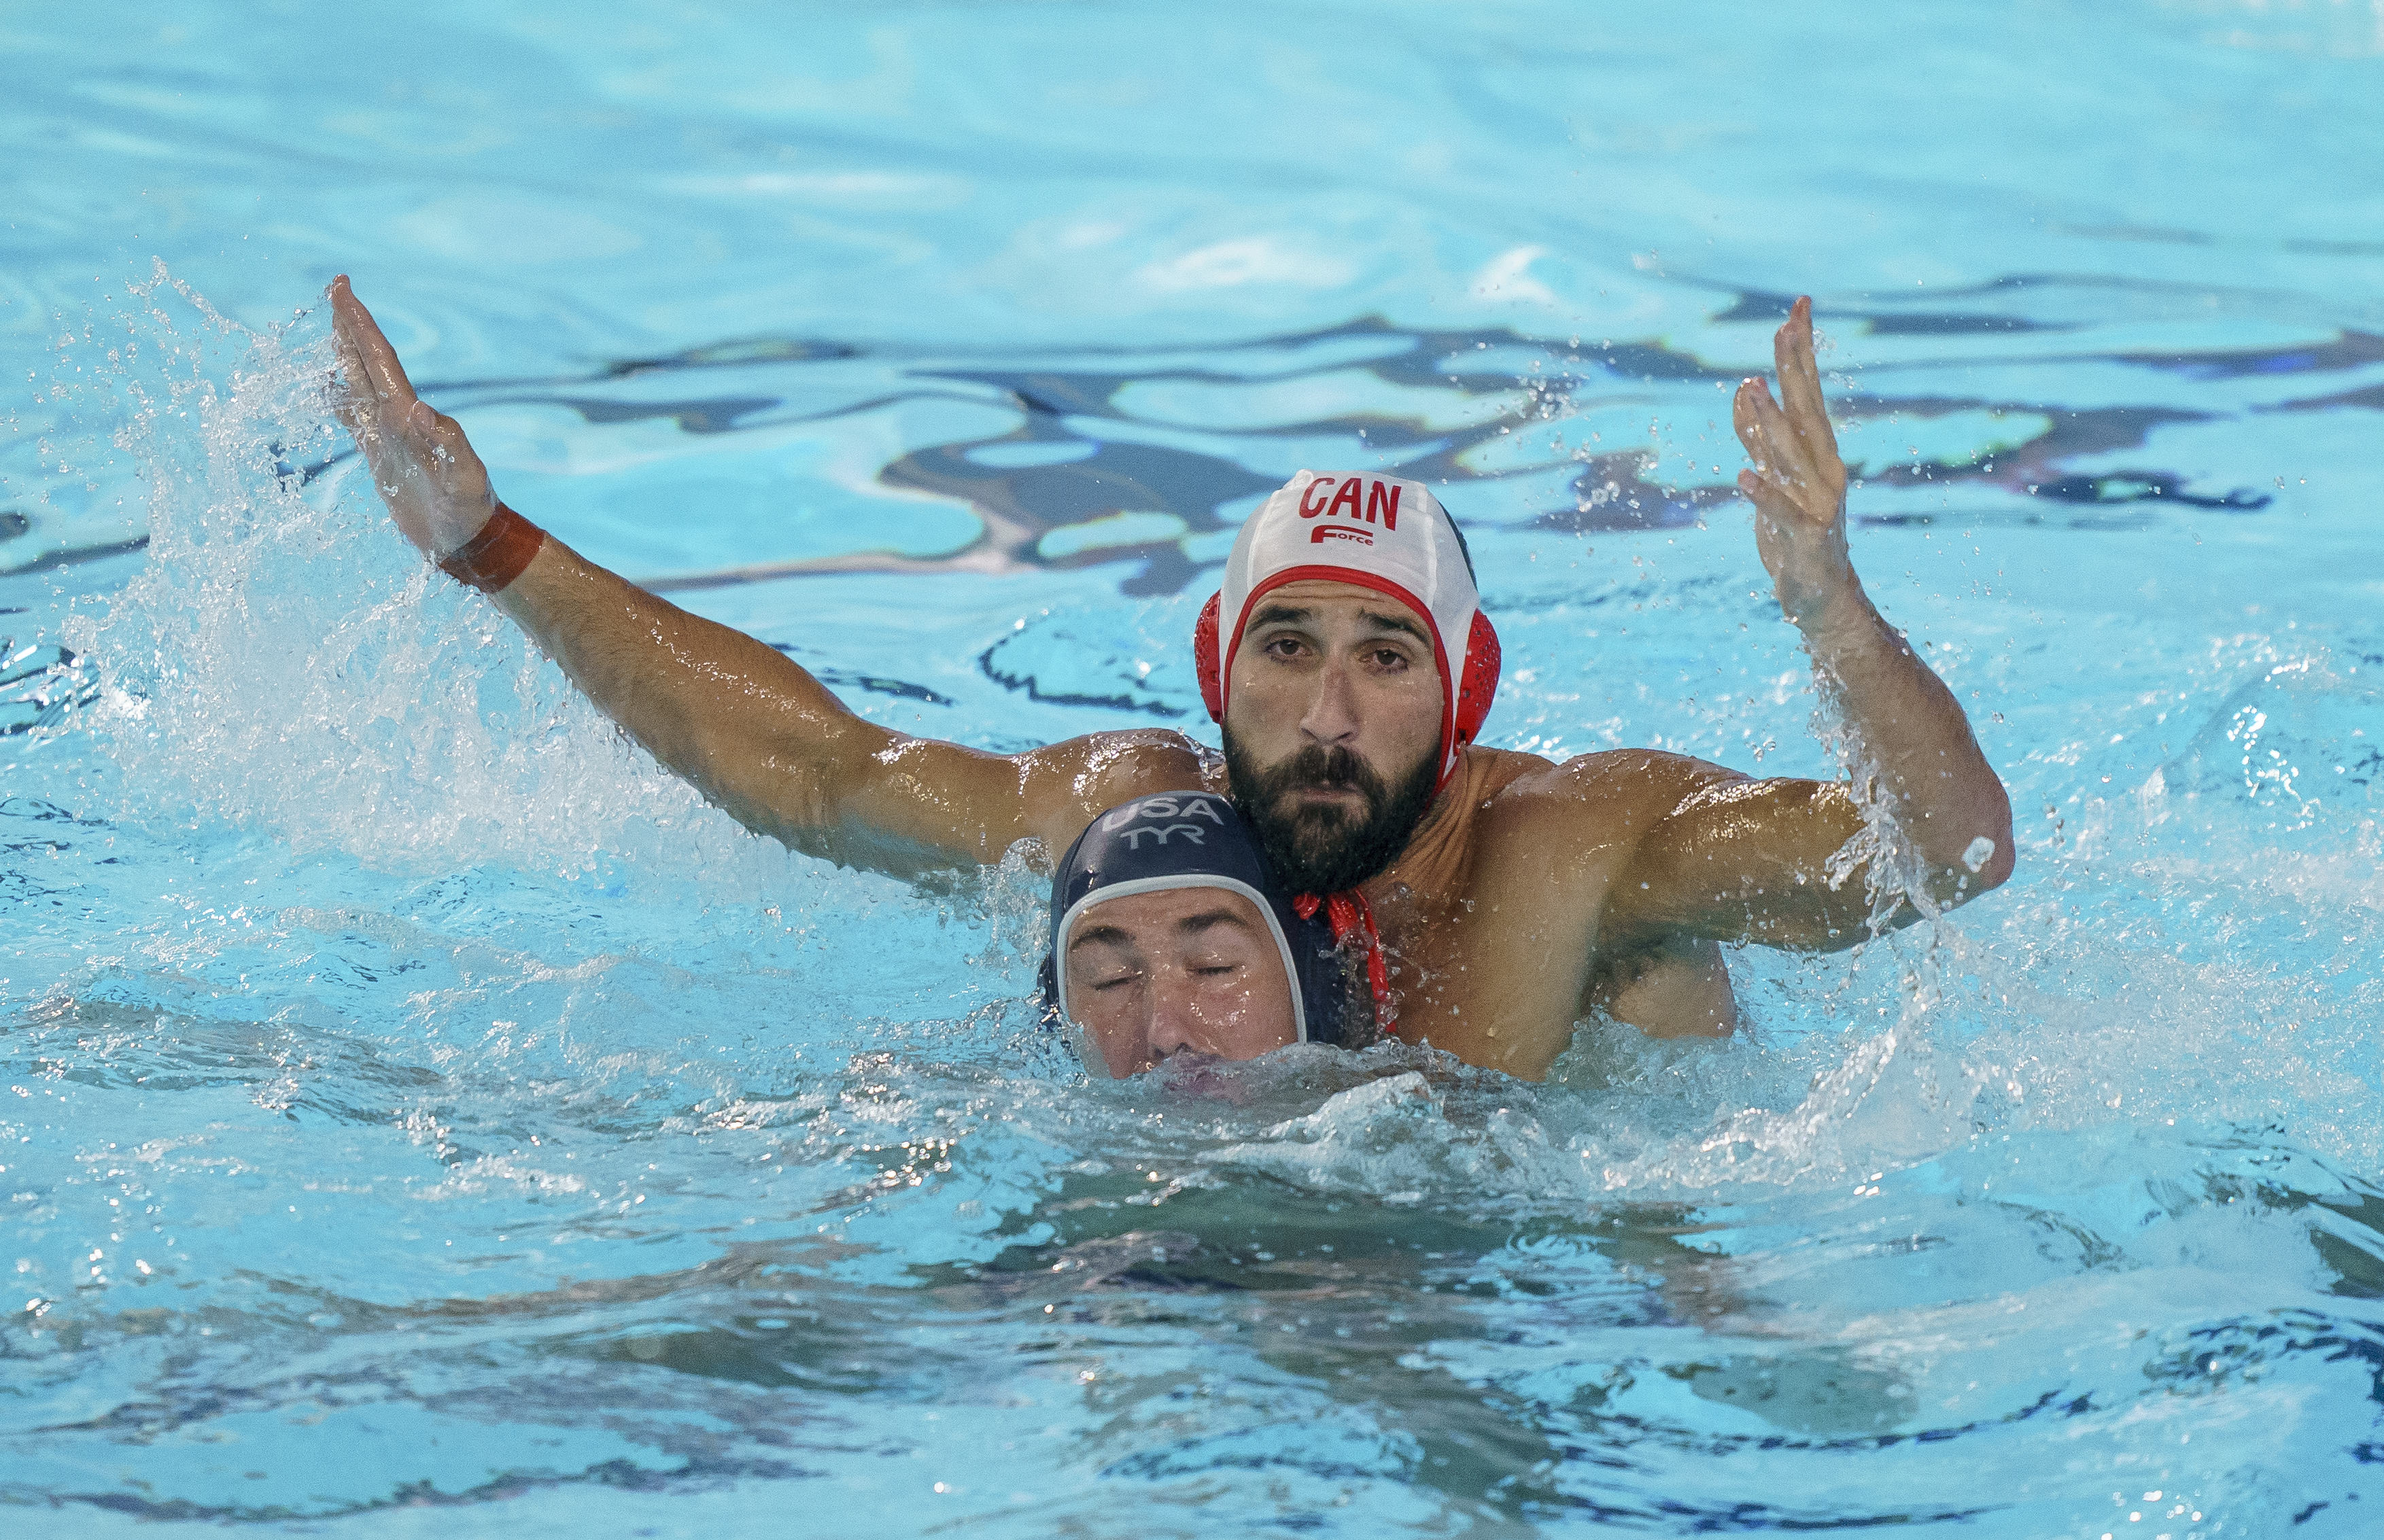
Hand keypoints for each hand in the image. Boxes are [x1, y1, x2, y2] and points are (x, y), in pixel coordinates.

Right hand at [328, 275, 495, 557]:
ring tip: (332, 326)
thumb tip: (417, 409)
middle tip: (337, 288)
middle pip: (369, 362)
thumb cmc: (470, 511)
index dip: (360, 325)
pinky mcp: (382, 458)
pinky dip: (338, 401)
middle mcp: (399, 419)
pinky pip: (354, 420)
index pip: (380, 360)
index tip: (343, 290)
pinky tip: (326, 388)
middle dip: (352, 326)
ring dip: (346, 354)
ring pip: (360, 384)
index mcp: (411, 417)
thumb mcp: (463, 477)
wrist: (468, 541)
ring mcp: (390, 437)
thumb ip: (446, 443)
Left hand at [1731, 296, 1856, 627]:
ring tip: (1751, 389)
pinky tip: (1744, 476)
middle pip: (1807, 410)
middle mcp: (1824, 469)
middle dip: (1795, 368)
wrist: (1820, 595)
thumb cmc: (1795, 532)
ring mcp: (1818, 502)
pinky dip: (1763, 494)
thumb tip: (1744, 392)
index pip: (1809, 391)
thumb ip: (1757, 437)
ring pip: (1789, 456)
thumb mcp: (1773, 477)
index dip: (1801, 350)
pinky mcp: (1804, 537)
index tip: (1797, 306)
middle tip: (1784, 326)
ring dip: (1769, 423)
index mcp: (1818, 451)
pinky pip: (1780, 511)